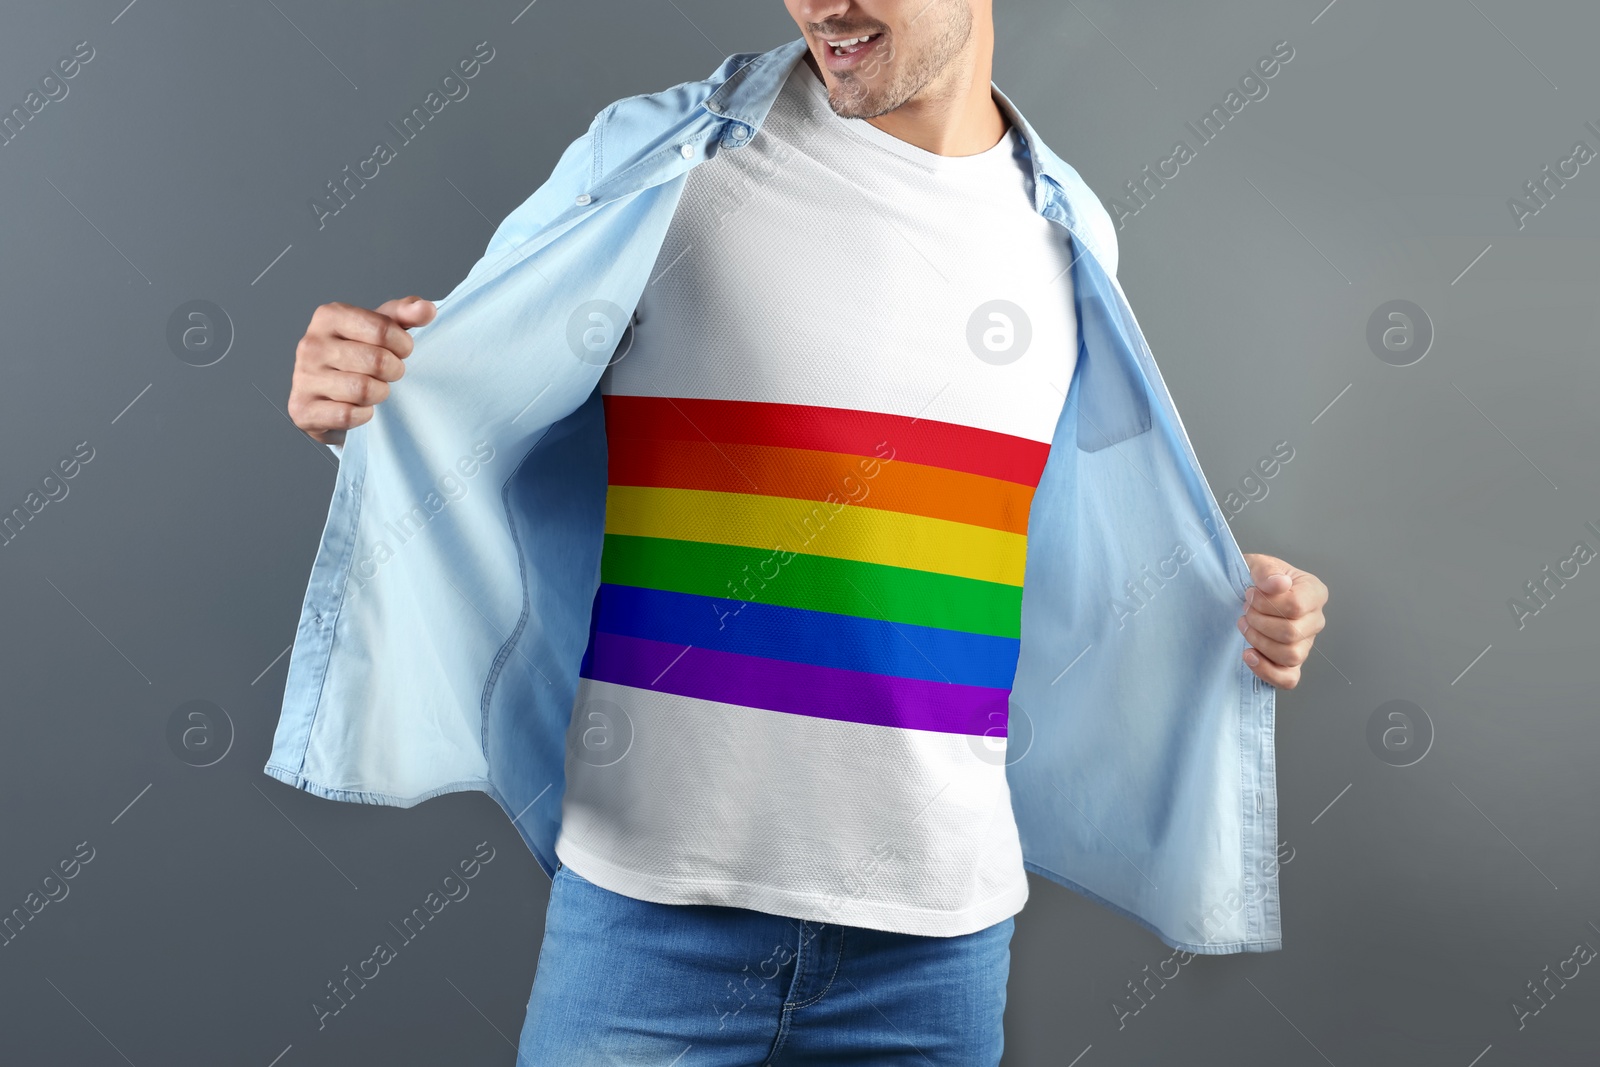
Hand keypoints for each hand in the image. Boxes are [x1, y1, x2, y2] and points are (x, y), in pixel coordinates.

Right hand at [287, 296, 436, 445]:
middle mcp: (311, 344)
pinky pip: (348, 415)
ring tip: (374, 389)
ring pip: (363, 390)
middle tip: (389, 373)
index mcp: (329, 316)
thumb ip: (405, 315)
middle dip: (394, 371)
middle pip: (377, 361)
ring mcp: (304, 377)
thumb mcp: (381, 328)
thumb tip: (426, 309)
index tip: (401, 351)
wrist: (325, 396)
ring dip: (379, 394)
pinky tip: (358, 407)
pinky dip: (363, 415)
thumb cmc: (357, 355)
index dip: (403, 345)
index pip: (383, 329)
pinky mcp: (303, 409)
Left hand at [1237, 553, 1327, 689]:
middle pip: (1292, 633)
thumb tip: (1279, 583)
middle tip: (1245, 610)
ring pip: (1290, 656)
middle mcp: (1315, 620)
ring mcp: (1306, 644)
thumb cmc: (1257, 579)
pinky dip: (1266, 671)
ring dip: (1259, 642)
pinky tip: (1248, 655)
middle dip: (1259, 622)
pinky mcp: (1292, 664)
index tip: (1250, 594)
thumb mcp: (1257, 565)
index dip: (1266, 603)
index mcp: (1314, 593)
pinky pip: (1289, 679)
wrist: (1247, 593)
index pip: (1296, 605)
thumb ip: (1267, 571)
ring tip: (1245, 626)